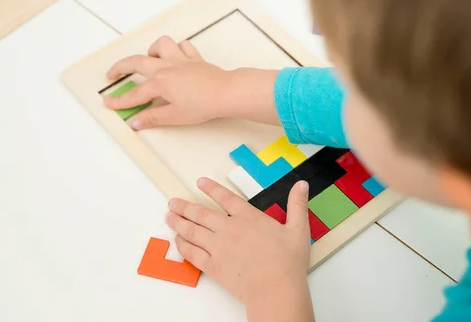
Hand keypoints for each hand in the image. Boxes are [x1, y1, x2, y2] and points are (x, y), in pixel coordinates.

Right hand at [104, 36, 230, 129]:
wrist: (226, 92)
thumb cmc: (203, 104)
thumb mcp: (175, 116)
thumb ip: (153, 117)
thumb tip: (136, 122)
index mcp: (160, 82)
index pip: (134, 94)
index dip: (120, 100)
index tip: (108, 103)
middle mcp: (167, 67)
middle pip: (137, 62)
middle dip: (121, 67)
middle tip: (112, 74)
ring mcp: (181, 60)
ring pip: (161, 45)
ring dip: (152, 51)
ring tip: (149, 61)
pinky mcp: (195, 59)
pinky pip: (183, 46)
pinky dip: (176, 49)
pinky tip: (175, 57)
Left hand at [166, 178, 312, 319]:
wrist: (275, 289)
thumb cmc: (288, 262)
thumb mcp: (298, 229)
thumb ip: (297, 205)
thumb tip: (302, 184)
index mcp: (249, 218)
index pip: (226, 198)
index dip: (212, 189)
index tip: (200, 182)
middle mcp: (229, 229)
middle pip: (201, 214)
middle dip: (184, 206)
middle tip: (172, 202)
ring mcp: (218, 247)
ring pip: (192, 231)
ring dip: (178, 222)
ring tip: (168, 216)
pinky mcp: (213, 266)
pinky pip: (192, 253)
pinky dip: (183, 245)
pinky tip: (177, 240)